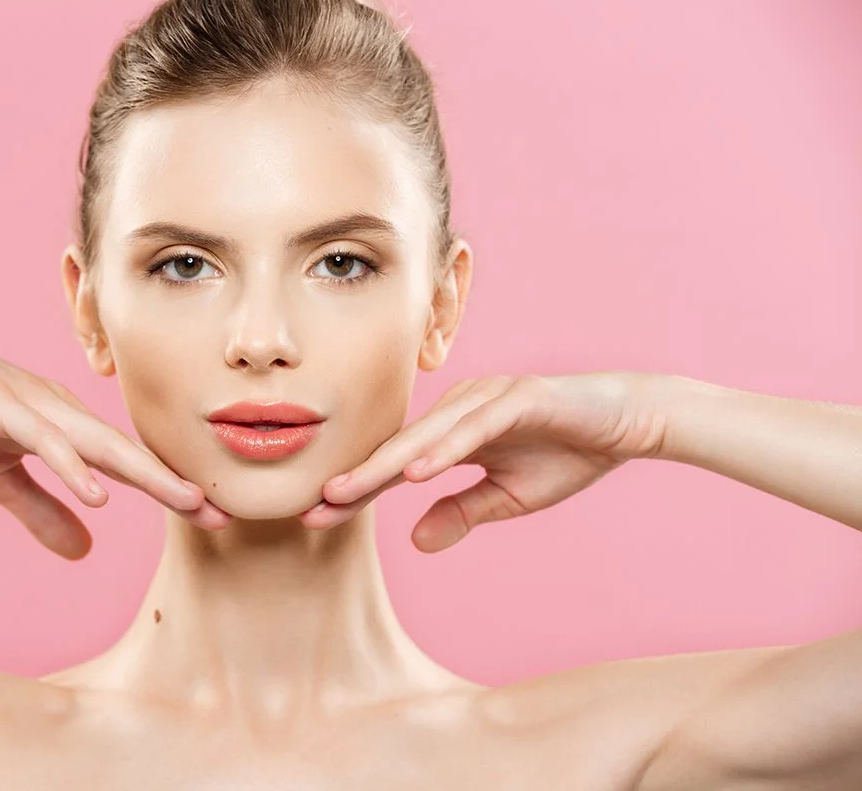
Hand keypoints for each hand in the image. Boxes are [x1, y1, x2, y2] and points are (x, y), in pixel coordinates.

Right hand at [0, 326, 229, 558]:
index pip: (126, 465)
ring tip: (186, 501)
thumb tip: (84, 551)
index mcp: (64, 427)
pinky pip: (44, 440)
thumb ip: (41, 512)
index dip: (168, 490)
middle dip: (176, 485)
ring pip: (99, 444)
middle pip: (128, 454)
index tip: (214, 518)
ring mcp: (33, 406)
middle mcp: (60, 412)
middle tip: (225, 515)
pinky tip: (99, 492)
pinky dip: (73, 466)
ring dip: (144, 474)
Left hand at [299, 372, 668, 551]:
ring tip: (347, 491)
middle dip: (354, 480)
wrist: (629, 421)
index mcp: (452, 434)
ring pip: (427, 437)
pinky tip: (417, 474)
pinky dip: (445, 451)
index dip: (357, 492)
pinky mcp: (519, 398)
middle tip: (311, 507)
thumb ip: (461, 513)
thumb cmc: (567, 453)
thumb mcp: (507, 498)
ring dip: (386, 466)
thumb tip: (415, 541)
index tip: (315, 518)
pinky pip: (475, 429)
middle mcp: (460, 410)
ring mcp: (487, 399)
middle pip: (399, 450)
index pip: (396, 467)